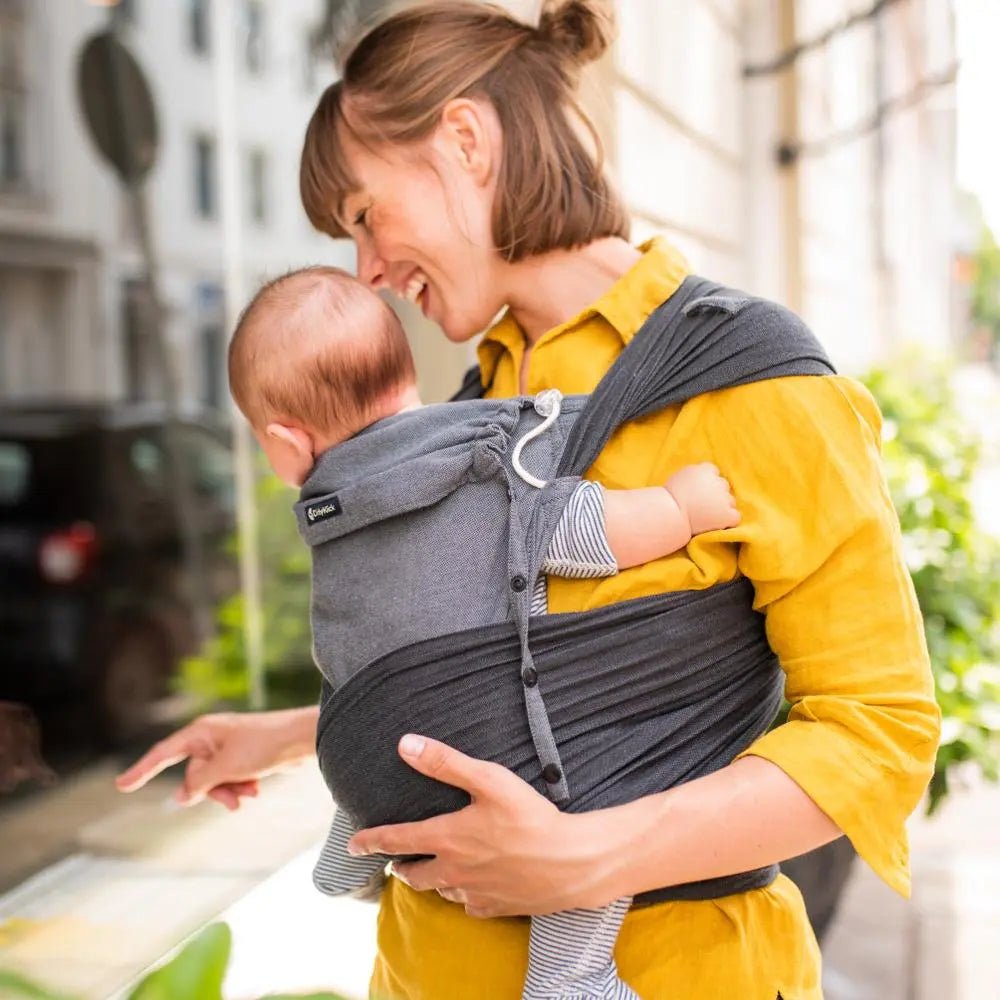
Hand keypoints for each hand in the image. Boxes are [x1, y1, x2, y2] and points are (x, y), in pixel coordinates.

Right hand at [115, 707, 317, 809]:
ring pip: (212, 783)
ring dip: (229, 792)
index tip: (121, 785)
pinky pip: (229, 781)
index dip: (142, 770)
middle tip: (234, 797)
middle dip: (211, 792)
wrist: (302, 740)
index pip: (164, 754)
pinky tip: (256, 789)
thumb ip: (200, 783)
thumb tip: (182, 797)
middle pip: (193, 777)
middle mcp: (210, 739)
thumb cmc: (264, 745)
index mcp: (202, 732)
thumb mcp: (227, 767)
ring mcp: (226, 750)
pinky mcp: (241, 759)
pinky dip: (240, 788)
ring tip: (250, 792)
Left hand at [346, 735, 618, 917]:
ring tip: (435, 870)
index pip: (396, 840)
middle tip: (397, 860)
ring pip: (440, 890)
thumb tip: (404, 744)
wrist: (572, 862)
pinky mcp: (495, 908)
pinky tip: (472, 885)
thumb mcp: (489, 779)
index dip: (371, 841)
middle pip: (413, 875)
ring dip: (432, 880)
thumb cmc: (531, 817)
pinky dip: (463, 894)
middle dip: (401, 866)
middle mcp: (453, 871)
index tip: (353, 846)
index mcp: (447, 838)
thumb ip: (445, 762)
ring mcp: (473, 893)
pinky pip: (469, 904)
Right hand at [665, 462, 739, 535]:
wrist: (670, 515)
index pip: (712, 471)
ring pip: (730, 501)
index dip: (707, 481)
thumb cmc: (669, 499)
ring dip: (723, 507)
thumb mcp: (679, 478)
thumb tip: (701, 478)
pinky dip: (728, 521)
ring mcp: (724, 499)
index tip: (699, 490)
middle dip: (716, 493)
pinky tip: (717, 524)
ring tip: (708, 516)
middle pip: (723, 485)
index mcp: (704, 470)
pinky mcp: (727, 515)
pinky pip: (735, 517)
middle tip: (703, 505)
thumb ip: (694, 475)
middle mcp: (717, 482)